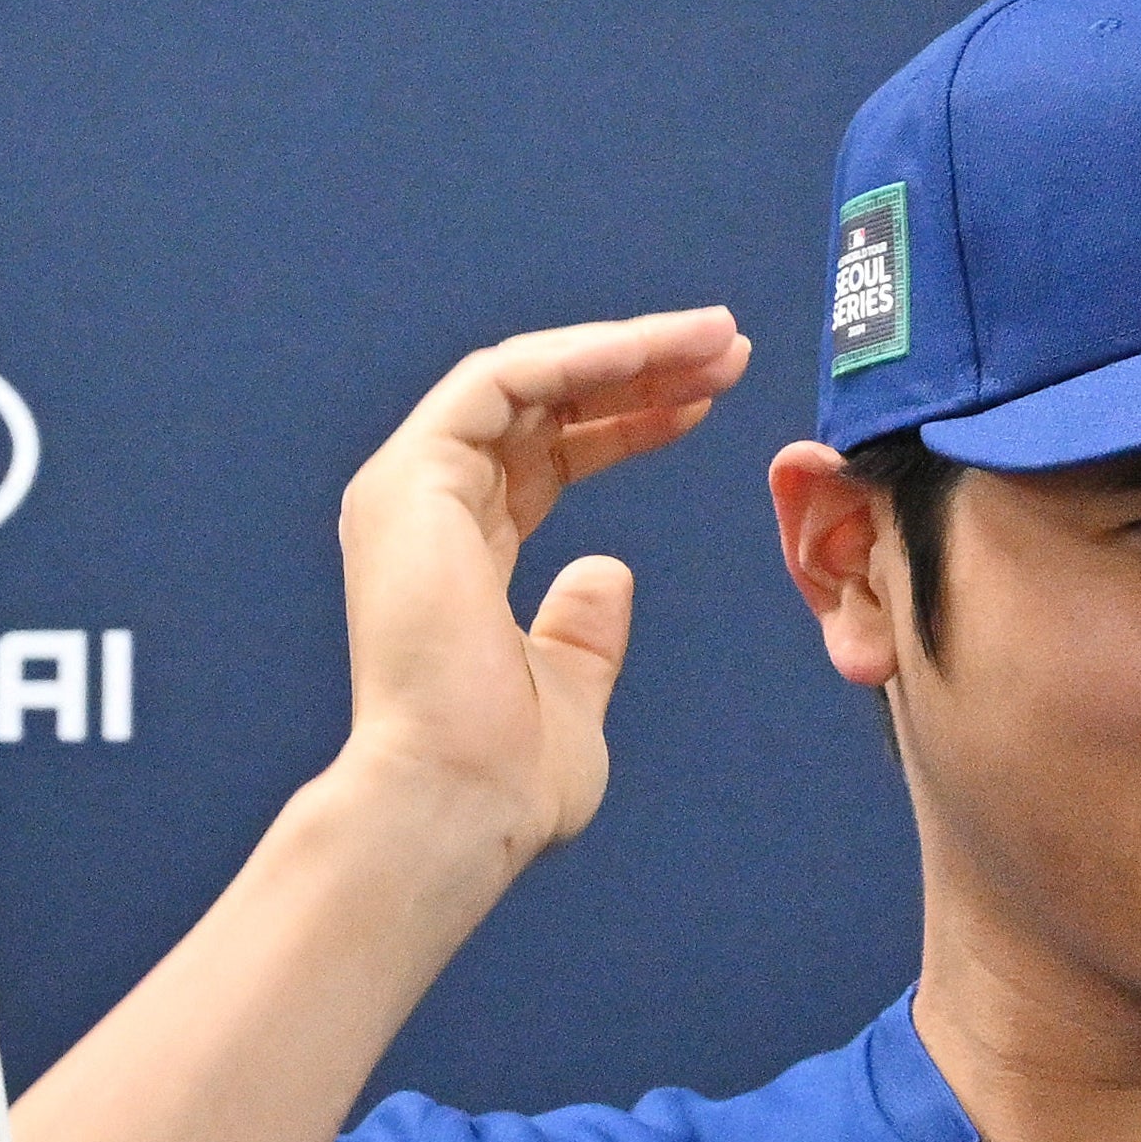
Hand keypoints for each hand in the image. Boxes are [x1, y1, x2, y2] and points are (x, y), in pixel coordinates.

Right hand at [328, 310, 751, 861]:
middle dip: (639, 370)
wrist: (457, 803)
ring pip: (525, 378)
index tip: (710, 404)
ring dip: (624, 349)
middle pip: (541, 408)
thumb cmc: (505, 776)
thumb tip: (607, 573)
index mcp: (457, 560)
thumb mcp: (570, 692)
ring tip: (715, 338)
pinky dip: (580, 357)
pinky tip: (655, 353)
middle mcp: (426, 515)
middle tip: (730, 347)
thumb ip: (582, 633)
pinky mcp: (413, 479)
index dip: (629, 423)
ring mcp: (410, 493)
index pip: (544, 461)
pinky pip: (501, 381)